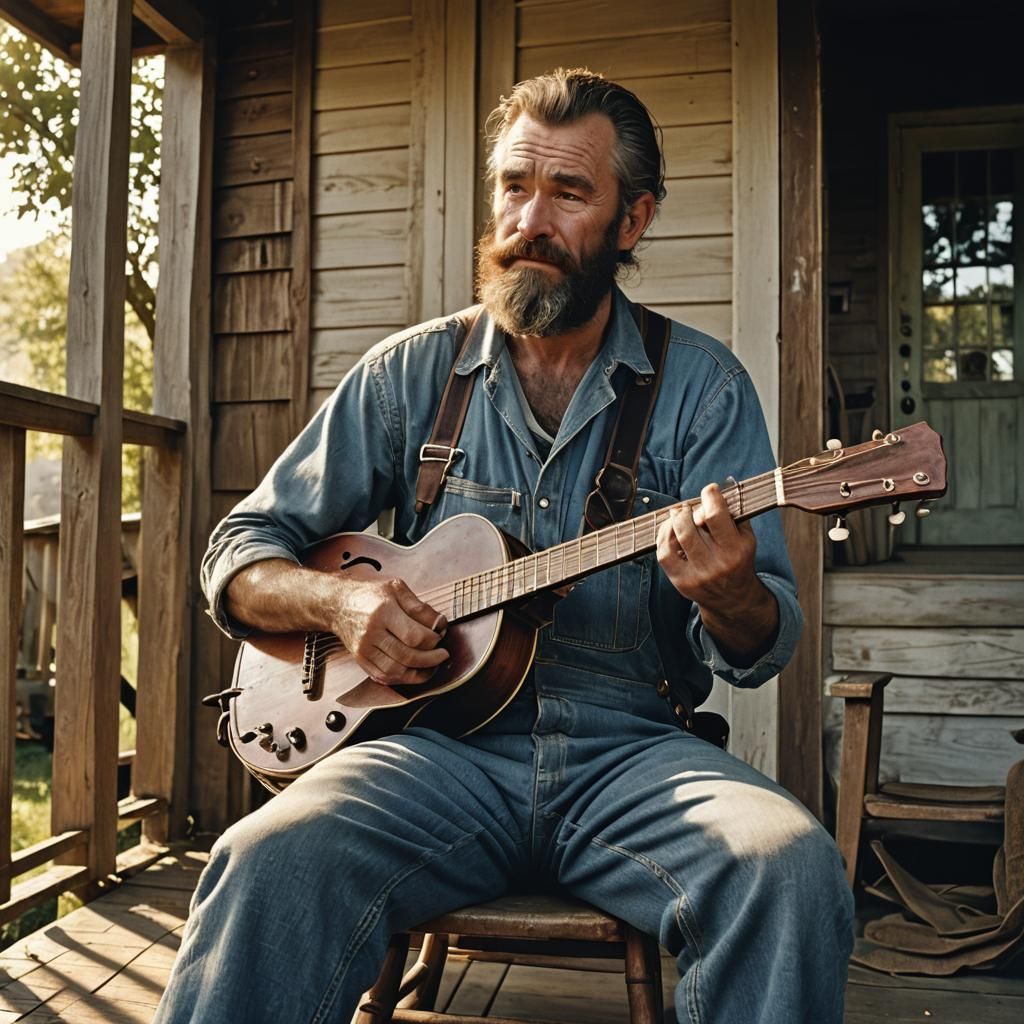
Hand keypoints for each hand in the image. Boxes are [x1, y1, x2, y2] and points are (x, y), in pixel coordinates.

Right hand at [330, 578, 448, 686]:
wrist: (338, 603)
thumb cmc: (370, 594)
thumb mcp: (396, 588)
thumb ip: (419, 607)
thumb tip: (439, 624)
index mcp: (382, 611)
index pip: (414, 636)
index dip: (432, 640)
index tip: (440, 635)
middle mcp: (371, 633)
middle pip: (407, 656)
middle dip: (431, 659)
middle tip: (443, 654)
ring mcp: (363, 649)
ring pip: (396, 672)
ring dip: (419, 673)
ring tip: (432, 666)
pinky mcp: (360, 660)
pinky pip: (384, 677)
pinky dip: (403, 679)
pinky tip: (415, 671)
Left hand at [655, 483, 758, 609]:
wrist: (733, 599)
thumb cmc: (738, 562)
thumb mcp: (746, 539)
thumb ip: (735, 514)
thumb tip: (721, 487)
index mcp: (736, 550)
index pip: (716, 515)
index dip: (710, 496)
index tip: (709, 490)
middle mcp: (717, 563)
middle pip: (692, 524)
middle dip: (689, 509)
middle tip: (690, 507)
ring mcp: (697, 574)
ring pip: (677, 536)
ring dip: (675, 519)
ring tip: (679, 516)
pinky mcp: (681, 581)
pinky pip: (663, 553)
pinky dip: (663, 537)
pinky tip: (670, 531)